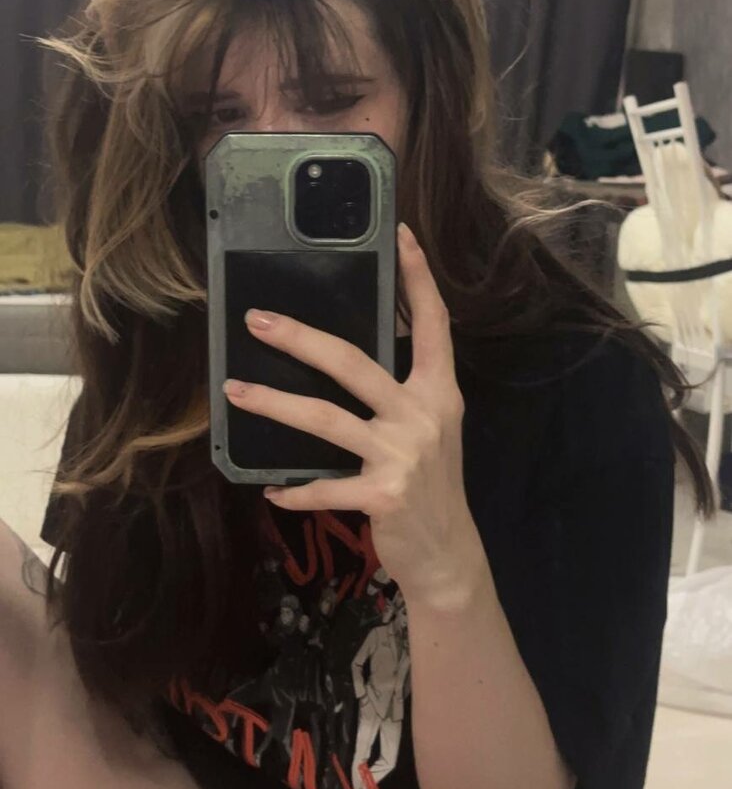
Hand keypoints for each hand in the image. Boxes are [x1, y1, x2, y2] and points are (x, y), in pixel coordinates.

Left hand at [223, 223, 485, 604]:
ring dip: (274, 404)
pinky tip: (271, 489)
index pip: (433, 323)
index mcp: (438, 391)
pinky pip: (325, 487)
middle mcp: (424, 415)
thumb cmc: (431, 483)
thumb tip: (341, 354)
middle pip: (354, 363)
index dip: (418, 278)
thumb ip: (400, 392)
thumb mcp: (430, 428)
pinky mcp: (383, 496)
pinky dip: (295, 489)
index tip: (401, 233)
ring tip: (236, 391)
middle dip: (302, 339)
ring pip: (325, 419)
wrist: (450, 554)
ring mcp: (403, 455)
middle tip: (257, 319)